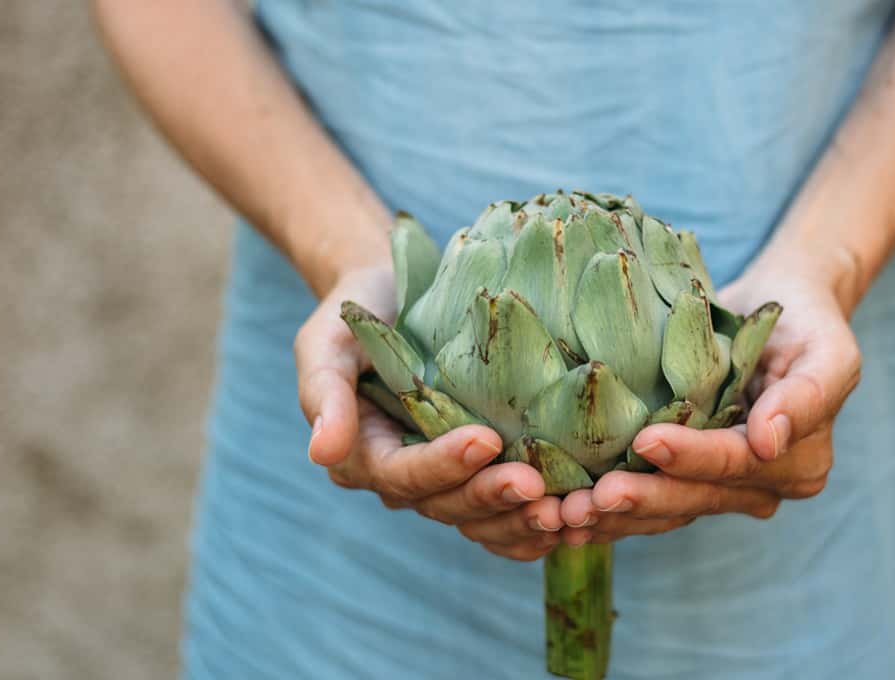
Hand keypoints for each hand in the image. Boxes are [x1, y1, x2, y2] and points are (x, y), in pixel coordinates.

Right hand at [296, 266, 563, 560]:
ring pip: (481, 519)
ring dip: (521, 520)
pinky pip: (504, 517)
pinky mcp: (480, 473)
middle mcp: (403, 480)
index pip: (405, 473)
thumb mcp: (328, 341)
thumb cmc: (359, 310)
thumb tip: (322, 452)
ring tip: (564, 511)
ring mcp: (445, 480)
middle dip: (492, 496)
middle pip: (448, 505)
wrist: (397, 294)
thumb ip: (324, 392)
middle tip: (538, 485)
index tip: (485, 439)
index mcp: (363, 456)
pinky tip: (572, 521)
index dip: (444, 464)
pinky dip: (533, 526)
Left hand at [556, 264, 861, 544]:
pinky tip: (565, 516)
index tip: (647, 441)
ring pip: (666, 512)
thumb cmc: (804, 321)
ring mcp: (720, 489)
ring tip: (567, 514)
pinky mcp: (685, 480)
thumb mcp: (825, 348)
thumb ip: (806, 395)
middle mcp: (760, 487)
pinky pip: (648, 504)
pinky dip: (609, 512)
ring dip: (616, 517)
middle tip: (590, 500)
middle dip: (643, 499)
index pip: (736, 463)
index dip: (693, 457)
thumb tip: (769, 442)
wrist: (778, 309)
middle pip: (695, 497)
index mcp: (798, 462)